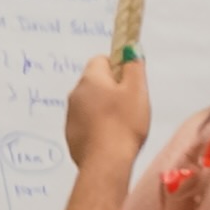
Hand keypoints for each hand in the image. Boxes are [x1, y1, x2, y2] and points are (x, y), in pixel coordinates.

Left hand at [64, 52, 148, 178]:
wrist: (105, 160)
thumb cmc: (124, 124)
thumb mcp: (138, 91)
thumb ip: (135, 66)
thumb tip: (131, 48)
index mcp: (91, 78)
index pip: (102, 59)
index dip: (119, 68)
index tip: (131, 83)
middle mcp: (76, 92)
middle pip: (96, 82)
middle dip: (112, 90)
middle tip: (130, 106)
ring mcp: (71, 113)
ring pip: (90, 103)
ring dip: (104, 109)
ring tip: (122, 125)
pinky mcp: (71, 133)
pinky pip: (86, 122)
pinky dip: (97, 126)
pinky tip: (111, 138)